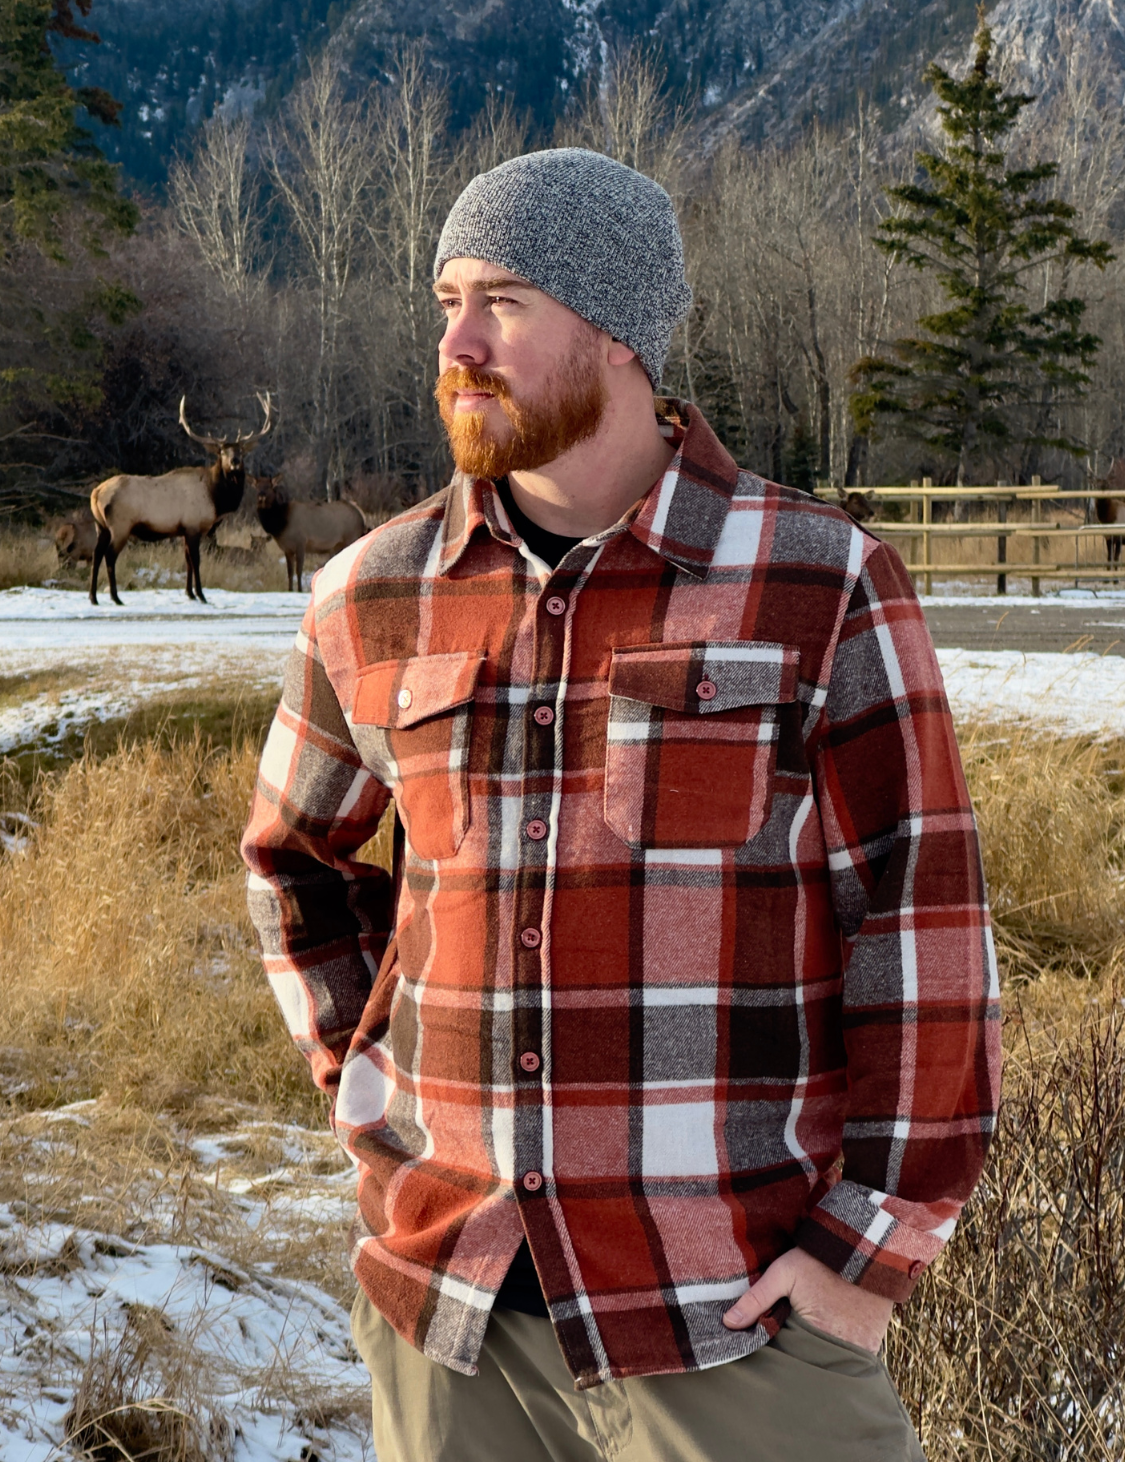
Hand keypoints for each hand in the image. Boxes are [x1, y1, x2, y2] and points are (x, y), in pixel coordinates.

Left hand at [722, 1247, 893, 1353]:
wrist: (865, 1245)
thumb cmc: (820, 1259)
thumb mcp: (784, 1272)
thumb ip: (756, 1298)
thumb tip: (728, 1323)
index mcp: (817, 1335)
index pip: (793, 1359)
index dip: (784, 1355)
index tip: (776, 1348)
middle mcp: (842, 1348)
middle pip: (815, 1364)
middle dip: (804, 1359)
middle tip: (794, 1344)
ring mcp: (862, 1347)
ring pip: (836, 1362)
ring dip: (826, 1356)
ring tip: (814, 1341)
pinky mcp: (875, 1341)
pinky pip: (856, 1357)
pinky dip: (845, 1350)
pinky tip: (834, 1336)